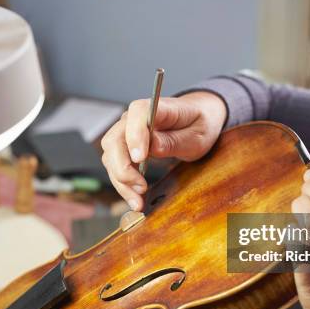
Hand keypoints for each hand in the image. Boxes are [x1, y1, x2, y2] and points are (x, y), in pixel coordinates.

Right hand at [101, 92, 226, 210]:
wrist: (197, 120)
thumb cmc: (198, 124)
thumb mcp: (197, 135)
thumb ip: (175, 140)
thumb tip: (153, 147)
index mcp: (156, 107)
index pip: (137, 113)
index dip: (135, 135)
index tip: (139, 158)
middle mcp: (133, 118)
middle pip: (115, 140)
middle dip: (123, 168)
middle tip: (141, 188)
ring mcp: (125, 133)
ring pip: (110, 157)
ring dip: (121, 181)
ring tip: (139, 201)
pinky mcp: (124, 148)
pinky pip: (115, 167)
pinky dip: (122, 185)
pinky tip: (135, 198)